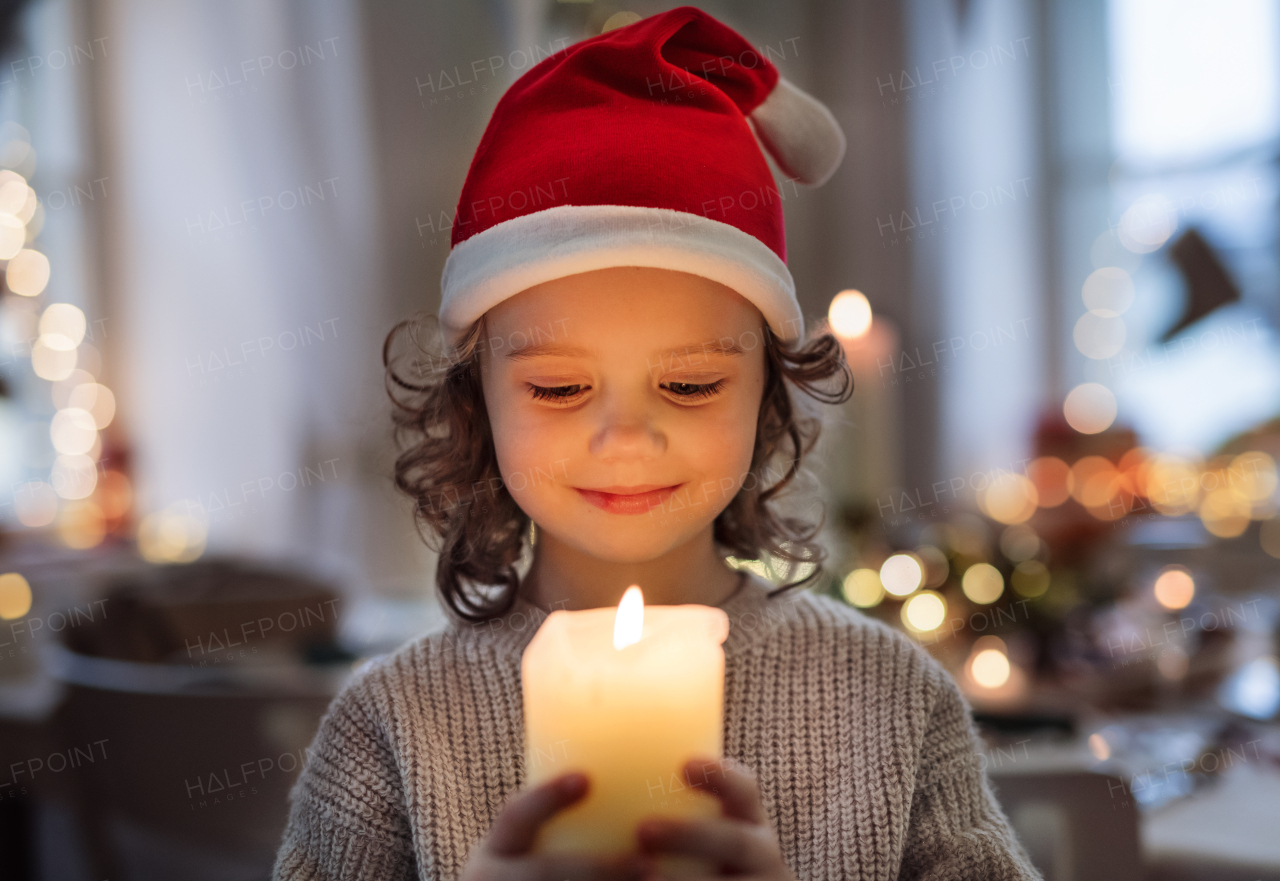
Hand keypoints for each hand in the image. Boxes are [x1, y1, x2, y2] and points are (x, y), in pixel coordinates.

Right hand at [460, 771, 653, 880]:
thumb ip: (562, 827)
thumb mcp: (526, 850)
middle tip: (648, 866)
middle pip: (545, 874)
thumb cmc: (530, 876)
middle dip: (598, 871)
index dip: (546, 797)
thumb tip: (628, 774)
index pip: (515, 818)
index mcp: (495, 854)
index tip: (586, 779)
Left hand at [635, 757, 796, 880]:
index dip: (720, 775)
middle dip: (692, 836)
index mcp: (746, 821)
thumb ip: (657, 809)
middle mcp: (761, 855)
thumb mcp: (694, 832)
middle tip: (642, 830)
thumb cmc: (693, 859)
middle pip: (737, 842)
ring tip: (647, 879)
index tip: (683, 764)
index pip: (743, 789)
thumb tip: (582, 774)